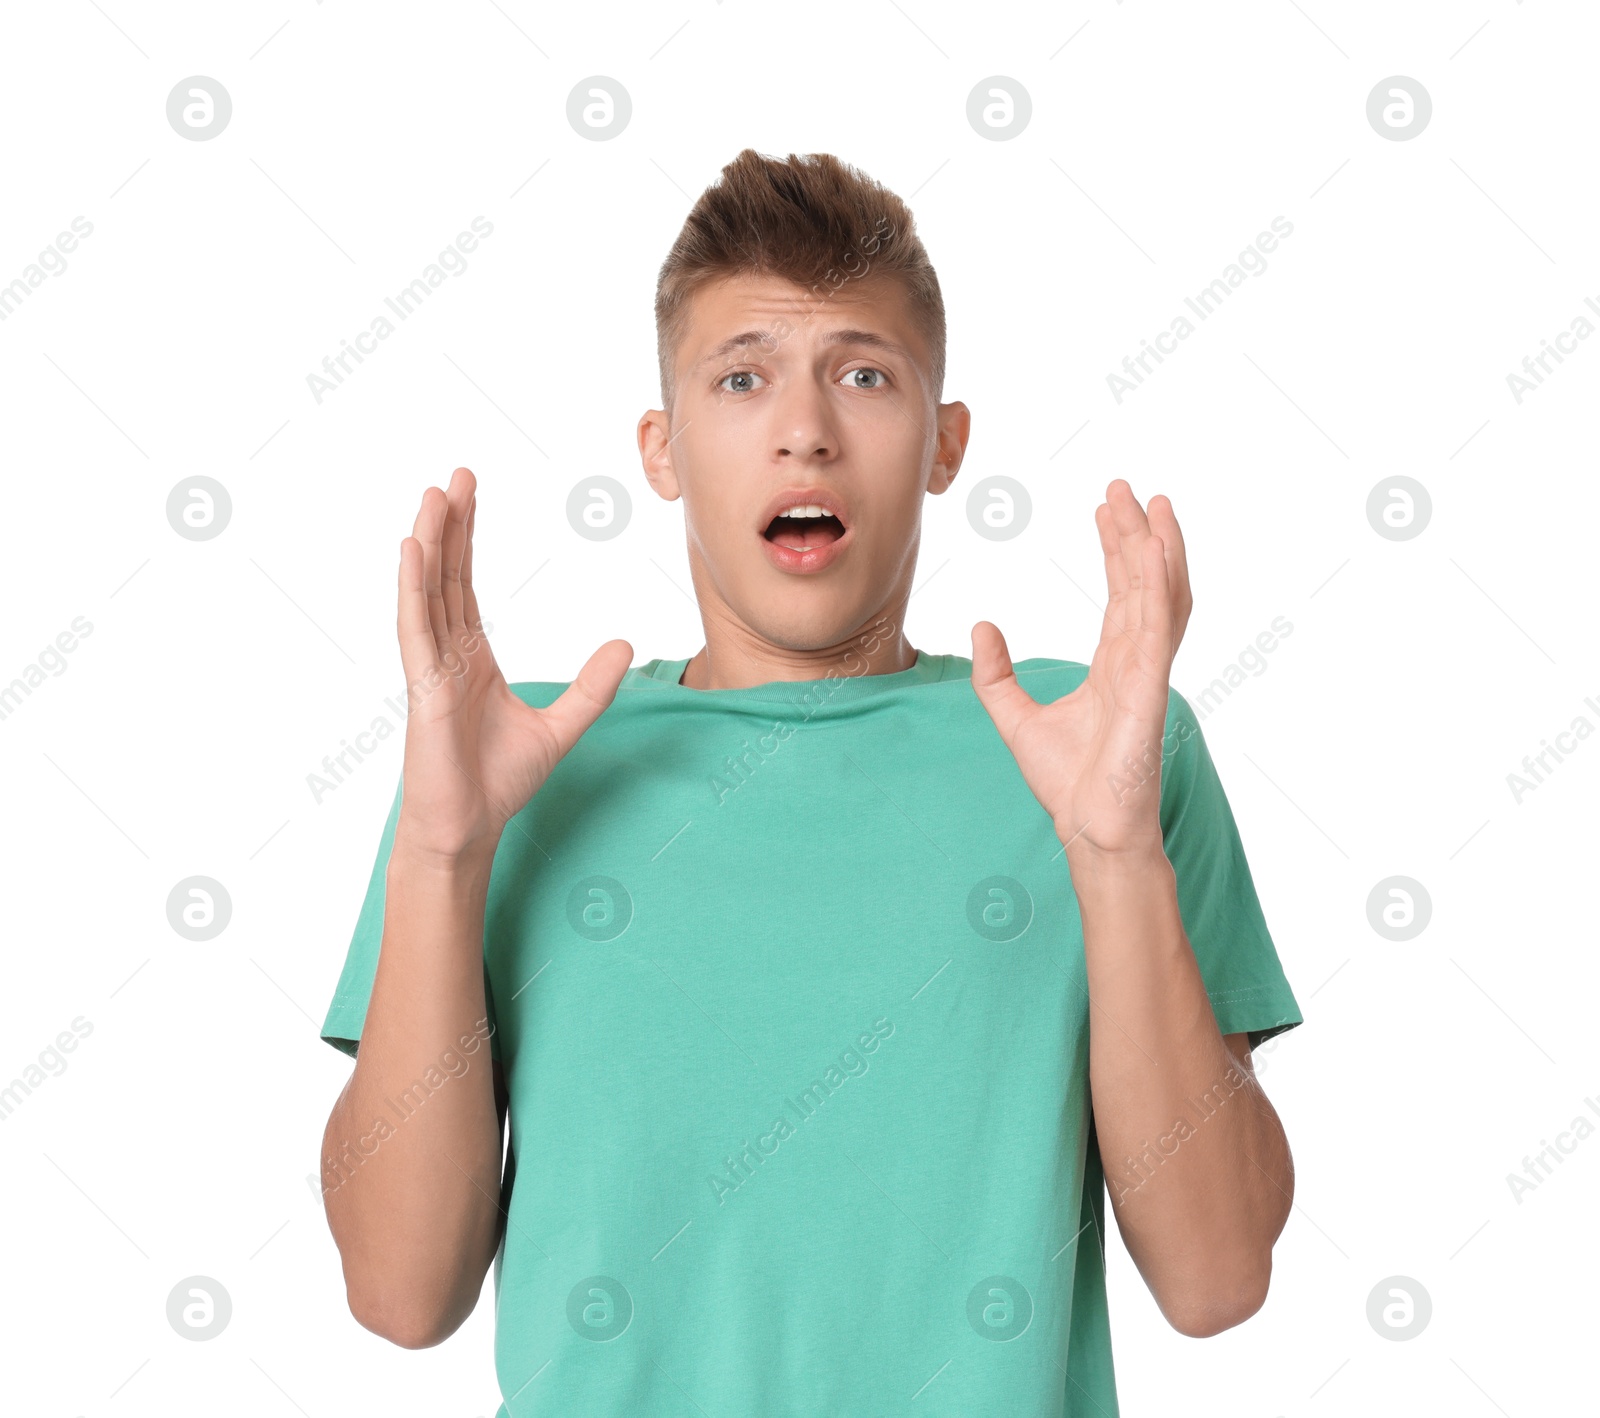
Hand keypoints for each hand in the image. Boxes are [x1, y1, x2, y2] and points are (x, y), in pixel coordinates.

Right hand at [393, 466, 632, 863]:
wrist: (470, 828)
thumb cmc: (500, 782)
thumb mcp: (562, 727)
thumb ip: (591, 688)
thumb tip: (625, 644)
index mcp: (470, 658)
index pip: (464, 584)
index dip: (467, 539)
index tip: (469, 494)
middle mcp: (445, 655)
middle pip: (445, 576)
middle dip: (450, 525)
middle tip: (456, 475)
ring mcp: (429, 669)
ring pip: (426, 593)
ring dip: (428, 544)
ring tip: (433, 497)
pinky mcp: (423, 690)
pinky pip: (415, 629)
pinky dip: (412, 589)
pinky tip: (412, 551)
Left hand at [971, 480, 1191, 858]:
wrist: (1086, 826)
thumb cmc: (1066, 782)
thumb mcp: (1014, 716)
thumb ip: (996, 673)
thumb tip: (981, 627)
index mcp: (1115, 665)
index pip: (1120, 593)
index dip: (1115, 549)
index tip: (1105, 509)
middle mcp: (1137, 661)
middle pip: (1143, 583)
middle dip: (1136, 533)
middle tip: (1126, 487)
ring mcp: (1148, 672)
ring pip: (1162, 596)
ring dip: (1160, 547)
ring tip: (1153, 503)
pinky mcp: (1150, 688)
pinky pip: (1157, 627)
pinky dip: (1158, 586)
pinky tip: (1152, 550)